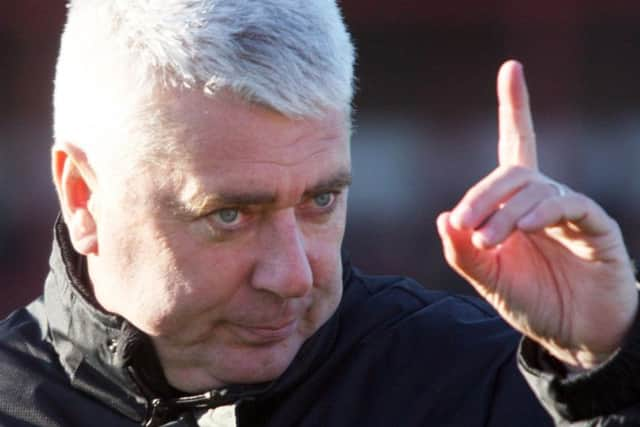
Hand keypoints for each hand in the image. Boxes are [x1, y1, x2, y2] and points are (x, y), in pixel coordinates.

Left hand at [436, 60, 638, 368]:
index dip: (515, 107)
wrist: (574, 336)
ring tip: (489, 241)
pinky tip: (524, 228)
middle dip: (483, 194)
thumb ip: (462, 253)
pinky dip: (541, 212)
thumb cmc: (531, 301)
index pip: (516, 146)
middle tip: (466, 224)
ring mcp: (571, 211)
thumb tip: (443, 218)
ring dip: (504, 212)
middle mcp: (544, 200)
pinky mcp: (596, 227)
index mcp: (516, 204)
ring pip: (534, 187)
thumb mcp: (488, 279)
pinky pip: (570, 203)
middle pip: (512, 171)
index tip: (511, 68)